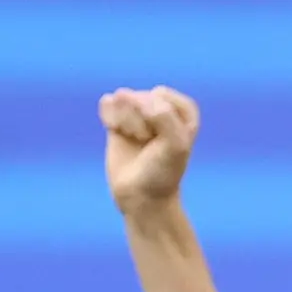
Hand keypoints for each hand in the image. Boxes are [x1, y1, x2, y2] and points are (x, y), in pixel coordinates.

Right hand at [101, 85, 201, 215]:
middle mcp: (162, 105)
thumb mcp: (175, 145)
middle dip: (140, 123)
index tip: (164, 143)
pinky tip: (118, 133)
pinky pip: (107, 102)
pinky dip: (110, 119)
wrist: (140, 196)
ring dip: (126, 123)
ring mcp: (139, 109)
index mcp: (184, 109)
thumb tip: (127, 95)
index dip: (158, 120)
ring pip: (122, 99)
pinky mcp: (118, 116)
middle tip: (148, 145)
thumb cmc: (163, 171)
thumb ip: (163, 114)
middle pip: (140, 97)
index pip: (160, 96)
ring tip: (136, 142)